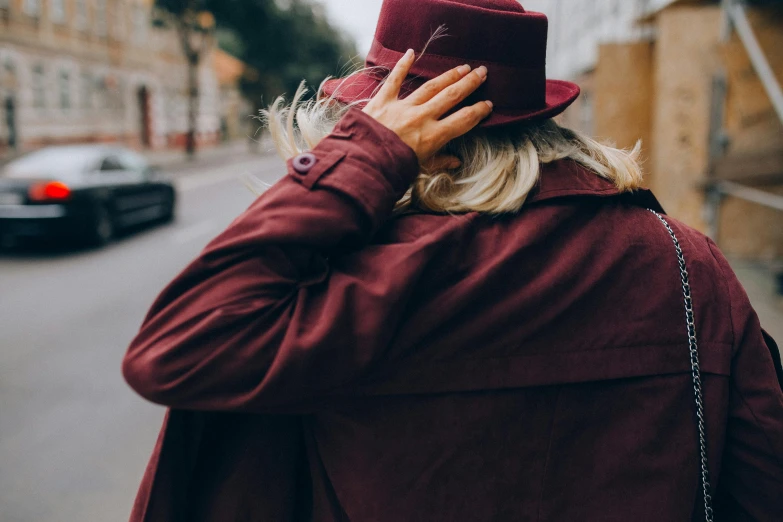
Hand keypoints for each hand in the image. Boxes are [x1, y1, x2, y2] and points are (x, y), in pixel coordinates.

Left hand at [362, 49, 492, 164]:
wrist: (362, 164)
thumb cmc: (392, 171)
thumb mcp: (420, 171)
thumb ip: (439, 163)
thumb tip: (456, 161)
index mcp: (433, 137)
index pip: (464, 120)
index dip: (478, 111)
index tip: (488, 104)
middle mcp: (421, 118)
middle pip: (451, 96)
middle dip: (469, 83)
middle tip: (482, 72)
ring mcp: (402, 107)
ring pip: (431, 87)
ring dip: (448, 76)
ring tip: (462, 68)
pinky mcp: (382, 101)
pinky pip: (394, 80)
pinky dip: (402, 66)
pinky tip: (411, 52)